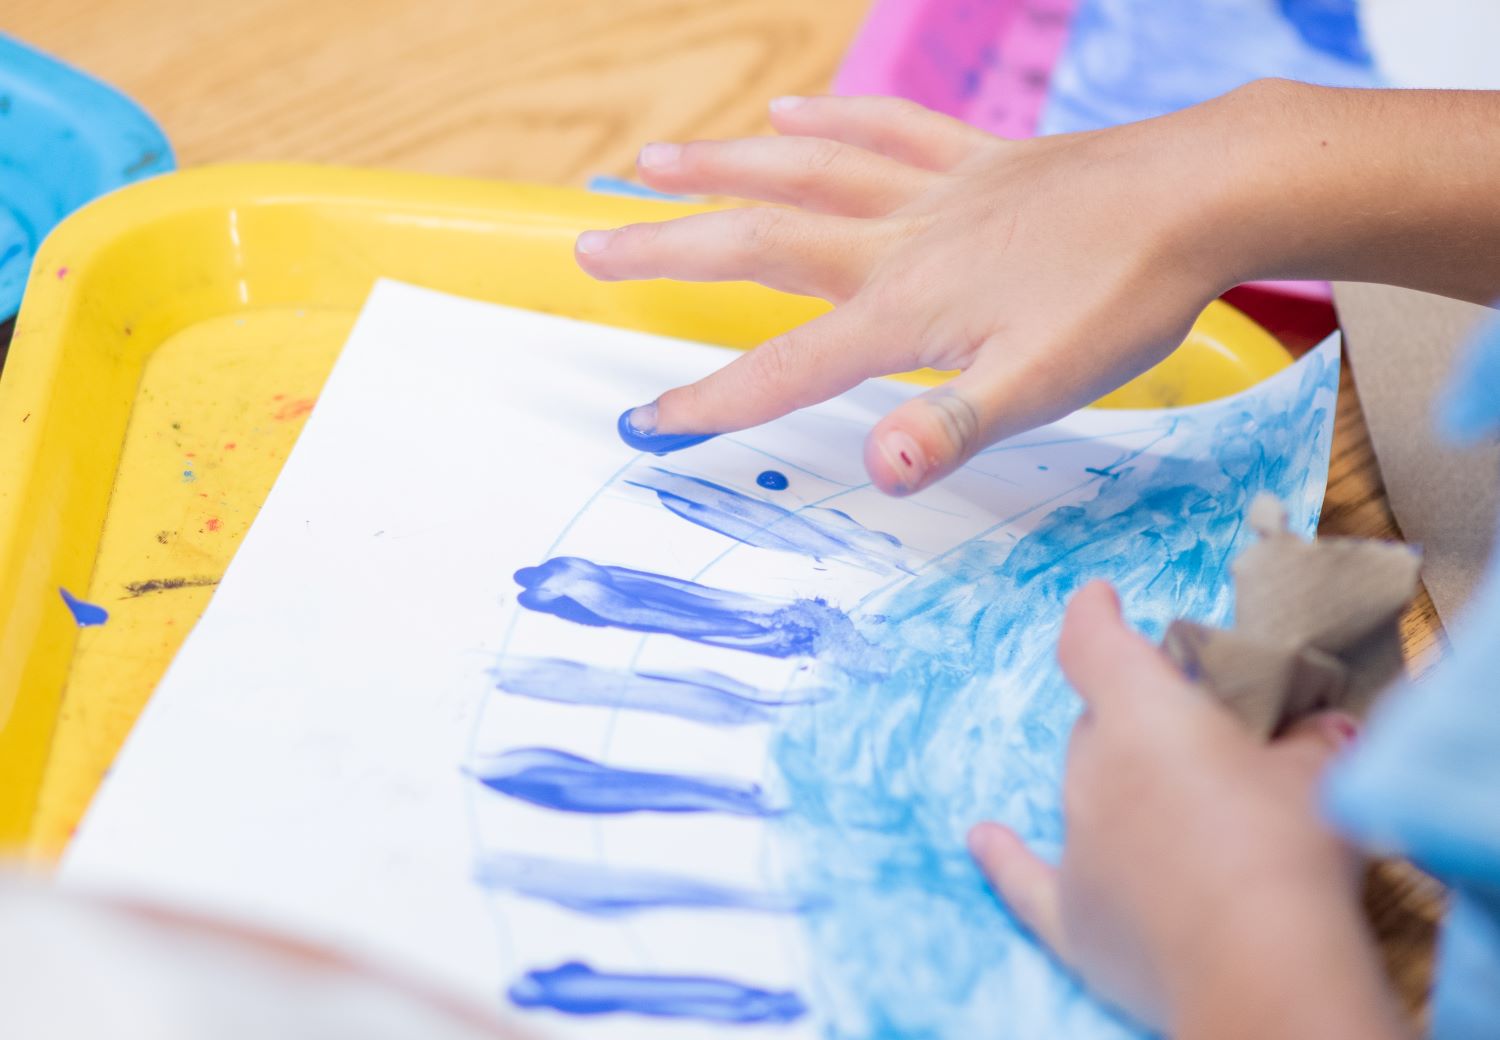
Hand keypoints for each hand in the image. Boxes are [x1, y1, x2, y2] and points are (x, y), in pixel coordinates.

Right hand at [577, 93, 1240, 493]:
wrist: (1204, 193)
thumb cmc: (1126, 297)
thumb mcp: (1045, 383)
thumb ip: (955, 425)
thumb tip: (880, 467)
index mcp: (907, 307)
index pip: (788, 364)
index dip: (715, 397)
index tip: (647, 420)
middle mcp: (901, 239)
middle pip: (760, 240)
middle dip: (669, 250)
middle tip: (591, 248)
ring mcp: (936, 189)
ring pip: (805, 171)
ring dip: (722, 166)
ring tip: (652, 163)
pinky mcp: (978, 158)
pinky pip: (887, 129)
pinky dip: (832, 120)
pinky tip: (792, 109)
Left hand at [968, 583, 1407, 1038]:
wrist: (1261, 968)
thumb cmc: (1287, 849)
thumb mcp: (1317, 776)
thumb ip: (1307, 743)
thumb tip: (1316, 731)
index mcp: (1141, 715)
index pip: (1093, 643)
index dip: (1093, 616)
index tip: (1098, 599)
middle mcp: (1090, 769)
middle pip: (1101, 727)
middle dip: (1141, 726)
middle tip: (1203, 744)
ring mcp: (1074, 842)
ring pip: (1085, 792)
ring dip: (1123, 790)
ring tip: (1193, 815)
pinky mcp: (1072, 917)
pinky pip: (1026, 878)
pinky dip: (1006, 858)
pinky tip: (982, 840)